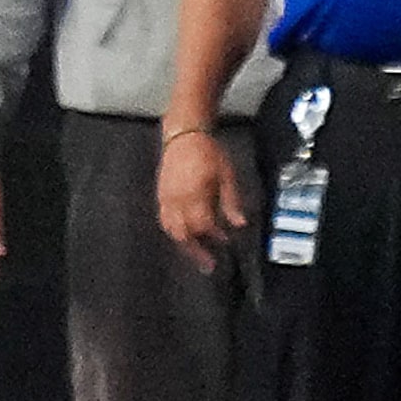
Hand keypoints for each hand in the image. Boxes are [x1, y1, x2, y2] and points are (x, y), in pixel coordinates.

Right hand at [157, 127, 246, 272]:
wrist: (184, 135)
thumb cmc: (207, 152)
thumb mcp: (226, 175)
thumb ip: (231, 202)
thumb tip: (239, 225)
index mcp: (194, 195)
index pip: (202, 226)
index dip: (214, 237)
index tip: (225, 241)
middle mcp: (177, 200)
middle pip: (183, 234)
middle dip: (196, 251)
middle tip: (208, 265)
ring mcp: (166, 198)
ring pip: (171, 230)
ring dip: (184, 244)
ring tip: (196, 254)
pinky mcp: (160, 195)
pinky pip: (164, 220)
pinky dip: (175, 232)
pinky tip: (183, 235)